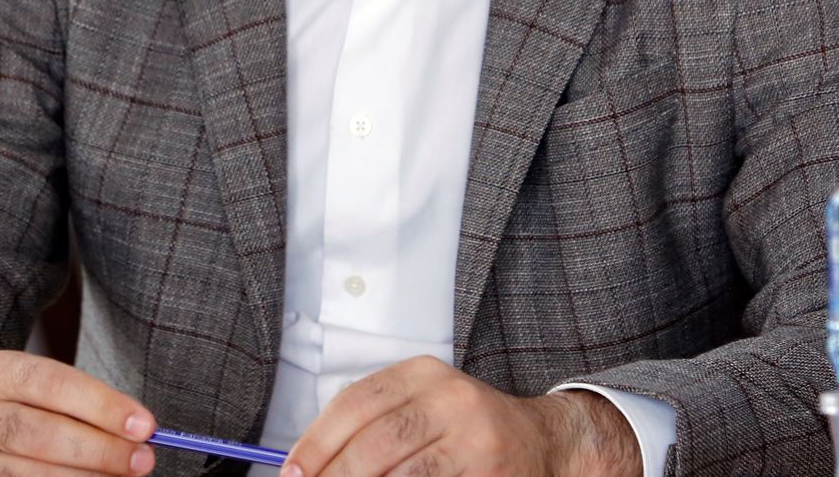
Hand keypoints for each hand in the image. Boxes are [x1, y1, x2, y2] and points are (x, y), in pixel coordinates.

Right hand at [0, 351, 158, 476]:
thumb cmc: (15, 408)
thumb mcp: (34, 388)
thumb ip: (80, 404)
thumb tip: (138, 433)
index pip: (54, 384)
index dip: (103, 406)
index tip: (146, 425)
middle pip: (43, 434)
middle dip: (101, 449)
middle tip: (144, 459)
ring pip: (35, 474)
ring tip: (123, 476)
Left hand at [280, 357, 637, 476]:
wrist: (545, 442)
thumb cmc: (471, 429)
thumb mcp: (424, 406)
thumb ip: (374, 424)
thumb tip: (311, 460)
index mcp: (424, 372)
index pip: (356, 402)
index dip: (318, 440)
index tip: (293, 469)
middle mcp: (450, 396)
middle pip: (375, 441)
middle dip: (335, 473)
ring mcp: (473, 435)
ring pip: (400, 471)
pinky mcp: (488, 468)